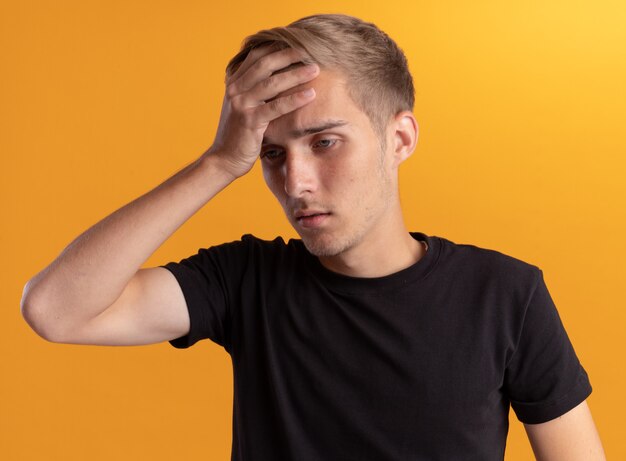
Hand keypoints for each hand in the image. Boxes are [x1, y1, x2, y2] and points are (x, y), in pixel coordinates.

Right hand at [207, 45, 319, 178]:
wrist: (224, 158)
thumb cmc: (239, 133)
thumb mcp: (243, 106)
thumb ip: (253, 90)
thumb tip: (277, 76)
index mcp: (234, 82)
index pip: (256, 55)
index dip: (276, 46)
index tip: (297, 42)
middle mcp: (235, 89)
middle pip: (265, 64)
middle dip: (289, 55)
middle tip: (310, 50)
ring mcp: (241, 104)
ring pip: (272, 83)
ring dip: (296, 74)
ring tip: (315, 69)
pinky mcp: (250, 121)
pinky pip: (276, 107)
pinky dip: (295, 99)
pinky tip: (311, 95)